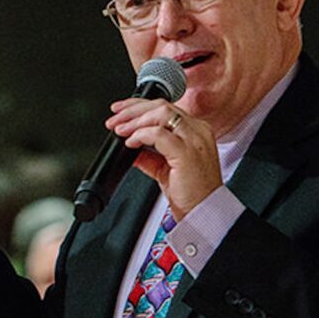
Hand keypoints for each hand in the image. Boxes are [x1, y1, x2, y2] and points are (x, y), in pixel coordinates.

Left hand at [107, 98, 222, 220]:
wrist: (203, 212)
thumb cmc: (191, 193)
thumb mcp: (165, 169)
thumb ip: (149, 155)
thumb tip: (130, 145)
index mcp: (196, 131)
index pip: (165, 107)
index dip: (139, 106)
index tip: (120, 112)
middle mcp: (198, 131)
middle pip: (161, 106)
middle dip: (133, 110)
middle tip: (114, 120)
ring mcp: (194, 140)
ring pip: (161, 114)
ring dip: (135, 120)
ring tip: (120, 130)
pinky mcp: (187, 152)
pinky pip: (158, 134)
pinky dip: (140, 135)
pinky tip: (131, 142)